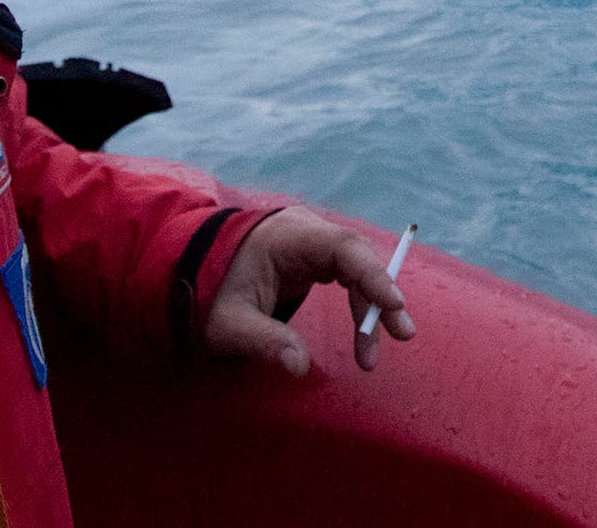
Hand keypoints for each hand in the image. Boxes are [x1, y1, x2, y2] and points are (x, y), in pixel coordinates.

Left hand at [203, 207, 415, 375]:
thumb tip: (298, 367)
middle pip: (356, 255)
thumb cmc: (210, 293)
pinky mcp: (312, 255)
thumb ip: (263, 341)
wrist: (195, 269)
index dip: (371, 272)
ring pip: (356, 267)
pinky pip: (347, 273)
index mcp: (284, 236)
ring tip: (370, 355)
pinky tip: (364, 335)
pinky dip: (359, 303)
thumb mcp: (229, 323)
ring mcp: (309, 241)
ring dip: (371, 306)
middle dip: (381, 293)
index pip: (340, 246)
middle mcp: (303, 230)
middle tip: (402, 333)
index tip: (394, 304)